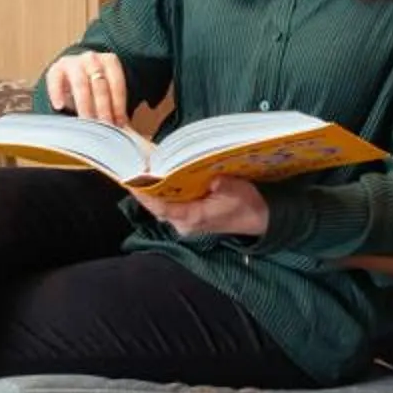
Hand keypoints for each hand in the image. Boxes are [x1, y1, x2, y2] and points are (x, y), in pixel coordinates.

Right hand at [42, 47, 132, 126]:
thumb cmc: (95, 85)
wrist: (73, 71)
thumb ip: (116, 109)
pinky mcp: (56, 69)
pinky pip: (55, 81)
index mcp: (110, 61)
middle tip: (104, 127)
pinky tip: (60, 107)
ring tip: (86, 123)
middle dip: (103, 109)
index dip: (118, 106)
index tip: (119, 125)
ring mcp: (73, 62)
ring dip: (85, 106)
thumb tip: (128, 132)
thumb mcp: (108, 92)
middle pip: (100, 86)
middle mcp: (92, 59)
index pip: (117, 84)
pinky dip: (57, 94)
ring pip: (80, 84)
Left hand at [133, 176, 268, 238]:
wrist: (259, 218)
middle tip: (134, 168)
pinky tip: (159, 177)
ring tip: (142, 170)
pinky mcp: (189, 217)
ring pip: (161, 206)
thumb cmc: (248, 205)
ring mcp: (186, 222)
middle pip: (157, 207)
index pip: (163, 208)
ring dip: (152, 190)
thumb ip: (224, 185)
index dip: (146, 195)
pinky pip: (169, 205)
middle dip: (145, 189)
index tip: (133, 181)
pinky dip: (162, 192)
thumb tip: (211, 179)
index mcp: (194, 218)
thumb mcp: (238, 190)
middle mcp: (185, 223)